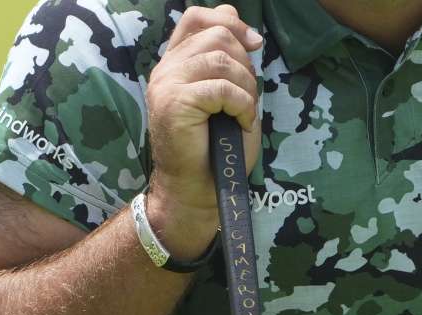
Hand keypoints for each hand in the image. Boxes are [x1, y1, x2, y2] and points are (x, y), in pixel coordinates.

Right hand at [145, 4, 263, 258]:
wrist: (197, 189)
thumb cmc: (217, 149)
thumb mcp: (229, 96)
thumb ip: (230, 59)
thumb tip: (239, 21)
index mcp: (176, 64)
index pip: (197, 18)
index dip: (229, 22)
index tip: (255, 44)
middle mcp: (166, 69)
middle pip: (218, 36)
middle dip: (246, 65)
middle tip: (246, 100)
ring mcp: (167, 83)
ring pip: (223, 61)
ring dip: (246, 89)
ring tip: (242, 114)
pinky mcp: (175, 101)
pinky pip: (223, 88)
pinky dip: (242, 107)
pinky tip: (239, 123)